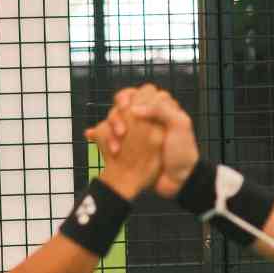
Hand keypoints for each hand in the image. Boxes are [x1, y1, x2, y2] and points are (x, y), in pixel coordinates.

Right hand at [85, 84, 197, 198]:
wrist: (177, 181)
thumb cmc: (182, 152)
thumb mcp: (180, 125)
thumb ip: (161, 109)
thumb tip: (135, 108)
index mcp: (161, 109)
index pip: (143, 92)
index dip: (133, 96)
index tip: (128, 107)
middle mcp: (146, 117)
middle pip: (123, 104)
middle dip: (118, 114)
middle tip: (121, 131)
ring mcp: (135, 131)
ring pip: (114, 118)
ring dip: (110, 127)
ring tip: (115, 145)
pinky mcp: (127, 145)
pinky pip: (108, 135)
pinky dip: (99, 135)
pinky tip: (91, 136)